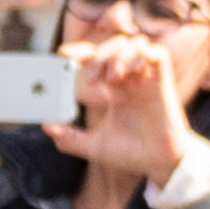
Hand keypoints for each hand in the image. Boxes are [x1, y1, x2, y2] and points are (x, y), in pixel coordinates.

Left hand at [68, 33, 197, 183]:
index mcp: (113, 90)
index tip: (62, 53)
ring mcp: (147, 81)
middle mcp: (130, 81)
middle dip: (100, 54)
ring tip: (112, 77)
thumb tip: (46, 126)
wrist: (156, 164)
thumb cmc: (130, 153)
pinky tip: (131, 73)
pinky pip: (158, 53)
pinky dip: (142, 55)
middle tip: (92, 78)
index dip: (81, 51)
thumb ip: (69, 138)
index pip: (97, 59)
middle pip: (116, 46)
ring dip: (119, 54)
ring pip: (136, 44)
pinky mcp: (163, 84)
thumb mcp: (93, 146)